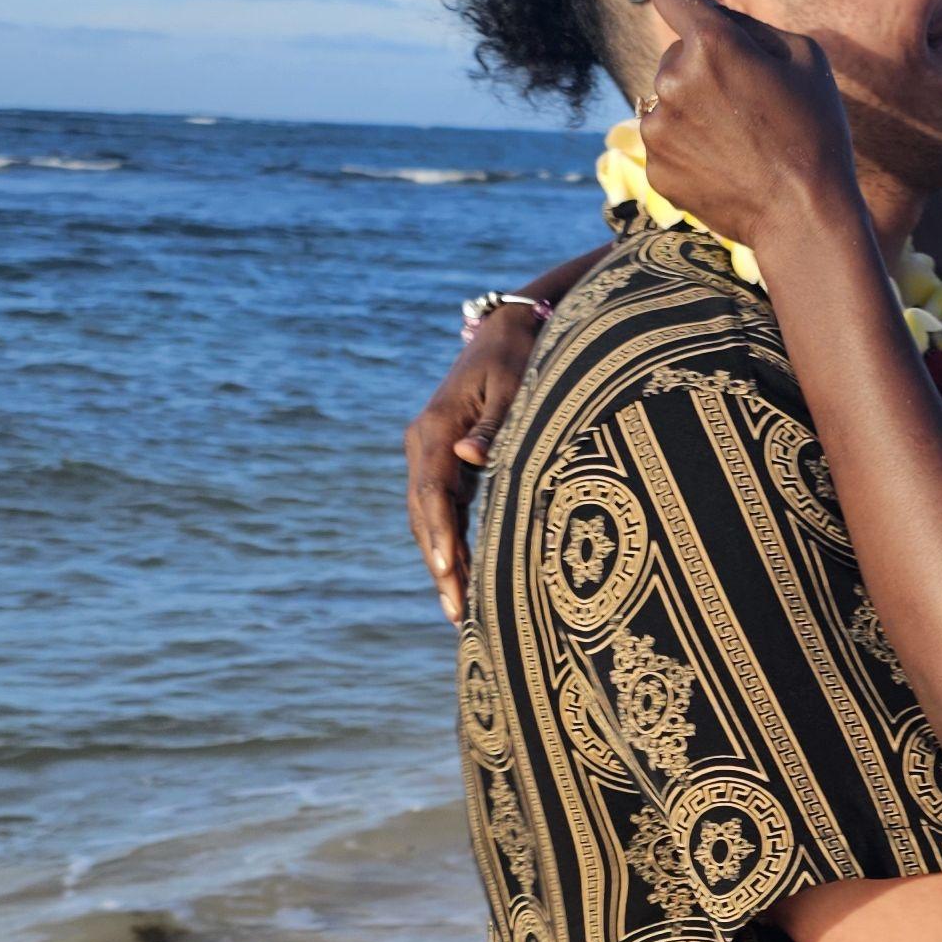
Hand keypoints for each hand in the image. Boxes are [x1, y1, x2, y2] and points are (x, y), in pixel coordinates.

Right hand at [404, 310, 540, 622]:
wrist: (508, 328)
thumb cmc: (517, 355)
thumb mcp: (514, 384)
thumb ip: (495, 423)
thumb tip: (470, 457)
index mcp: (436, 427)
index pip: (432, 493)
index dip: (439, 538)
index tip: (447, 575)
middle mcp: (424, 442)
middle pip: (423, 514)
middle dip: (439, 565)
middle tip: (457, 613)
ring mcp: (429, 450)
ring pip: (428, 516)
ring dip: (441, 560)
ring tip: (459, 610)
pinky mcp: (444, 458)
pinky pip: (442, 507)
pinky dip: (449, 541)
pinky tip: (460, 575)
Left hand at [634, 0, 863, 252]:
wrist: (803, 215)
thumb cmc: (814, 132)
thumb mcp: (806, 57)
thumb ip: (752, 26)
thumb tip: (714, 18)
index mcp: (711, 44)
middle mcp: (673, 80)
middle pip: (678, 53)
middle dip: (705, 64)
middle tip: (750, 98)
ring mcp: (659, 128)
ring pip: (670, 99)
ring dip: (695, 107)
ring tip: (741, 138)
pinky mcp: (656, 167)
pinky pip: (668, 140)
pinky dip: (690, 146)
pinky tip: (728, 164)